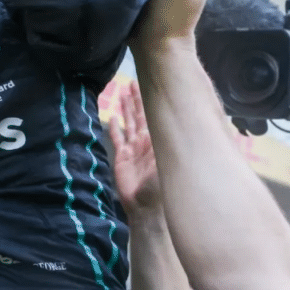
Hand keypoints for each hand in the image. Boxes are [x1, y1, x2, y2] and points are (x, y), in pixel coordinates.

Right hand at [110, 80, 161, 216]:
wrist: (147, 207)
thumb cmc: (162, 187)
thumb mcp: (169, 162)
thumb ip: (169, 143)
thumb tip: (177, 120)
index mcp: (158, 141)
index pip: (154, 115)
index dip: (151, 100)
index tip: (150, 83)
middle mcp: (146, 142)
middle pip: (140, 115)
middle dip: (137, 99)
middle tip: (133, 81)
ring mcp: (133, 149)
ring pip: (128, 123)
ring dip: (126, 108)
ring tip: (122, 93)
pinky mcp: (121, 158)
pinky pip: (117, 139)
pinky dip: (114, 128)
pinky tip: (111, 117)